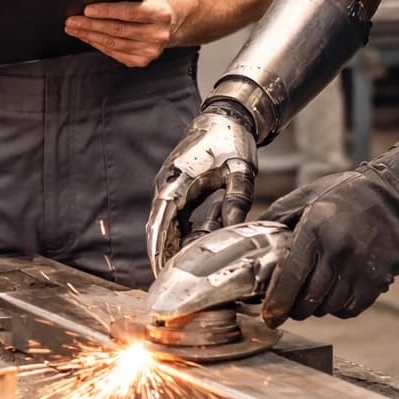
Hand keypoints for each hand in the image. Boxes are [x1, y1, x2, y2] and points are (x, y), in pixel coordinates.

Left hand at [65, 0, 174, 67]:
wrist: (169, 25)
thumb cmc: (153, 5)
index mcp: (160, 13)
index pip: (128, 12)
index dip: (106, 11)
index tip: (87, 10)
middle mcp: (157, 34)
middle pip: (117, 30)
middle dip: (91, 25)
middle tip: (72, 20)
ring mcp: (150, 50)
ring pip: (113, 44)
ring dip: (90, 36)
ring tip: (74, 29)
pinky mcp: (141, 60)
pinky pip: (114, 53)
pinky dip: (97, 45)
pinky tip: (87, 37)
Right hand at [146, 103, 258, 272]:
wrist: (225, 115)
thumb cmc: (232, 139)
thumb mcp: (240, 170)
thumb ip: (237, 200)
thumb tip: (233, 231)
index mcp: (177, 180)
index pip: (161, 221)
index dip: (158, 248)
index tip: (159, 271)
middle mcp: (167, 183)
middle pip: (157, 226)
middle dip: (160, 253)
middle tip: (167, 282)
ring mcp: (170, 185)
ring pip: (164, 223)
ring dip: (169, 245)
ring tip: (177, 273)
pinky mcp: (178, 186)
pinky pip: (174, 215)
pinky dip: (178, 233)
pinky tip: (188, 249)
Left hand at [260, 140, 398, 325]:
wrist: (397, 194)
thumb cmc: (347, 194)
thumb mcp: (307, 195)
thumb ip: (278, 217)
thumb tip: (252, 234)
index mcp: (315, 228)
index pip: (291, 277)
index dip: (277, 303)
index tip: (269, 316)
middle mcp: (338, 250)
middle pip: (308, 300)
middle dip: (293, 309)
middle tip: (287, 306)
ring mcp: (361, 267)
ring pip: (328, 308)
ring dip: (315, 309)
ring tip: (311, 297)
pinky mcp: (379, 279)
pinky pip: (351, 308)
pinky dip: (338, 308)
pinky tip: (333, 295)